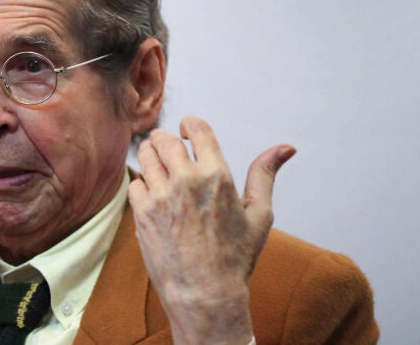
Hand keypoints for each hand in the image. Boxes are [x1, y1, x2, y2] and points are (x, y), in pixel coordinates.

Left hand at [128, 116, 294, 343]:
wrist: (205, 294)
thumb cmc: (235, 258)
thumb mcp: (259, 215)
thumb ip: (265, 175)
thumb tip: (285, 148)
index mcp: (217, 175)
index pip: (197, 130)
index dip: (190, 125)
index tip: (187, 130)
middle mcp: (186, 180)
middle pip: (165, 140)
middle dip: (166, 140)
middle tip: (170, 148)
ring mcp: (160, 195)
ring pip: (146, 157)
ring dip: (151, 156)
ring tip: (160, 167)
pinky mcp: (142, 212)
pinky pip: (135, 183)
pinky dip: (143, 185)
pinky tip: (154, 196)